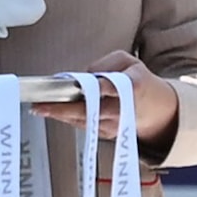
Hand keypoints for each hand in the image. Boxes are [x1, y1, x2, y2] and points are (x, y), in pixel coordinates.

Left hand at [33, 51, 180, 146]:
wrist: (156, 109)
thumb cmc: (138, 81)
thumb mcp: (129, 61)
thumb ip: (107, 63)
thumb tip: (85, 74)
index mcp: (132, 87)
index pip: (110, 88)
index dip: (94, 88)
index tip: (77, 87)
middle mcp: (123, 109)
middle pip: (90, 111)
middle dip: (63, 109)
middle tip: (41, 105)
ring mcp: (115, 125)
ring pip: (83, 121)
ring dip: (60, 115)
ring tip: (40, 108)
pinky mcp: (107, 134)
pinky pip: (84, 126)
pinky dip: (68, 119)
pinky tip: (54, 113)